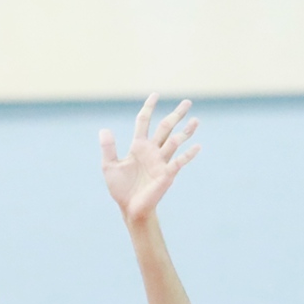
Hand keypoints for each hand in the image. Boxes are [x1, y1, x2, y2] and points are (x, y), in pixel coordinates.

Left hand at [100, 94, 199, 224]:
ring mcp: (161, 161)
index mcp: (139, 146)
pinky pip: (179, 161)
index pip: (144, 121)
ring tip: (196, 120)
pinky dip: (188, 154)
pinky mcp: (167, 174)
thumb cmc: (121, 188)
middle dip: (176, 115)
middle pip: (166, 127)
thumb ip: (108, 148)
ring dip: (186, 131)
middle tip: (188, 102)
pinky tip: (198, 146)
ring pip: (175, 141)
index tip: (155, 95)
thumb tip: (104, 129)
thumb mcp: (109, 166)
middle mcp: (152, 151)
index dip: (149, 107)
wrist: (130, 208)